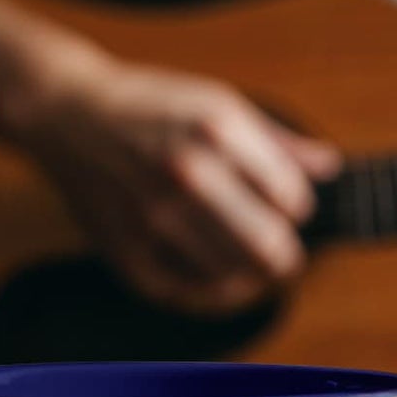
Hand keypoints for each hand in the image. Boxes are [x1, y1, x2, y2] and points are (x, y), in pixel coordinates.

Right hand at [10, 43, 340, 315]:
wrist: (66, 114)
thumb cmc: (151, 106)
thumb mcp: (217, 102)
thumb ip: (277, 141)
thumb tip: (330, 167)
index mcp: (217, 128)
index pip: (292, 199)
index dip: (296, 206)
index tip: (283, 203)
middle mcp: (187, 172)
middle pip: (271, 247)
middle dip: (285, 255)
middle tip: (280, 251)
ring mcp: (154, 216)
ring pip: (236, 277)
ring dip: (252, 277)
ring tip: (247, 262)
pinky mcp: (128, 250)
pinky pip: (191, 295)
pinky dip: (215, 294)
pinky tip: (220, 280)